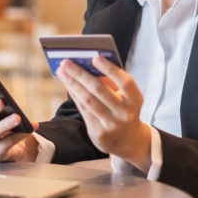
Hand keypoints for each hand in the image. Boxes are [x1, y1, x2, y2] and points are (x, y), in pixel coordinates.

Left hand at [56, 57, 151, 171]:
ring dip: (72, 83)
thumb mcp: (124, 96)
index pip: (125, 82)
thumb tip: (86, 64)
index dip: (110, 69)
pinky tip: (67, 84)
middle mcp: (125, 113)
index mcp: (135, 99)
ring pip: (88, 100)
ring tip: (62, 71)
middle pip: (99, 90)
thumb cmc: (122, 108)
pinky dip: (74, 94)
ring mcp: (112, 124)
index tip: (95, 57)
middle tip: (66, 62)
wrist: (128, 140)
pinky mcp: (100, 133)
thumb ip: (110, 82)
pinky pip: (83, 109)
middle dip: (80, 74)